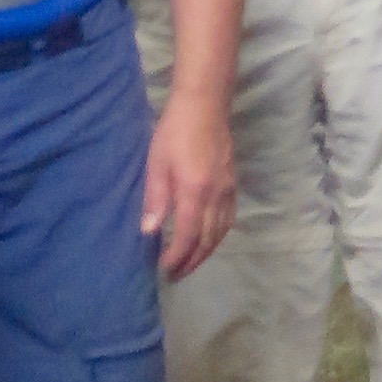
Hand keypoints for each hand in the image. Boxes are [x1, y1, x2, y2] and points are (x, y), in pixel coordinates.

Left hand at [143, 88, 235, 280]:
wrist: (205, 106)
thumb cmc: (174, 132)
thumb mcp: (156, 164)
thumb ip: (155, 199)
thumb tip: (148, 232)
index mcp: (194, 193)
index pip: (187, 236)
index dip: (176, 257)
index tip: (164, 268)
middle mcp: (215, 197)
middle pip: (207, 241)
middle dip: (191, 262)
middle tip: (176, 275)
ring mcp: (228, 191)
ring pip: (221, 233)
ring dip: (206, 253)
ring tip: (190, 262)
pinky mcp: (232, 184)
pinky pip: (228, 219)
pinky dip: (218, 236)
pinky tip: (208, 238)